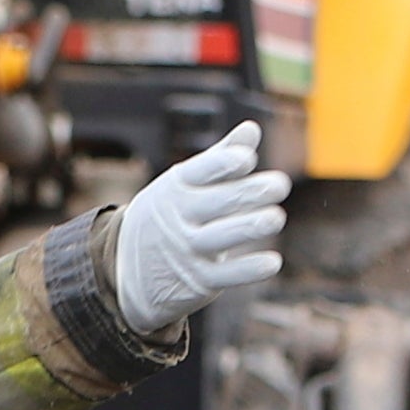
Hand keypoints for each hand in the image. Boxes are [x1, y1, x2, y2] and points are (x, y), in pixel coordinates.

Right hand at [108, 119, 293, 336]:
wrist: (129, 269)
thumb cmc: (170, 215)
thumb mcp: (184, 184)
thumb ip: (221, 158)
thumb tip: (252, 129)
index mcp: (176, 187)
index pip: (199, 172)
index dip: (222, 164)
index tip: (246, 159)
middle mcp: (178, 217)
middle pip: (216, 202)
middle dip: (247, 193)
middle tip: (280, 185)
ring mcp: (186, 250)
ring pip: (219, 238)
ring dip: (248, 227)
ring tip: (276, 217)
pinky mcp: (198, 280)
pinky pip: (225, 274)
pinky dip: (248, 270)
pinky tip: (272, 262)